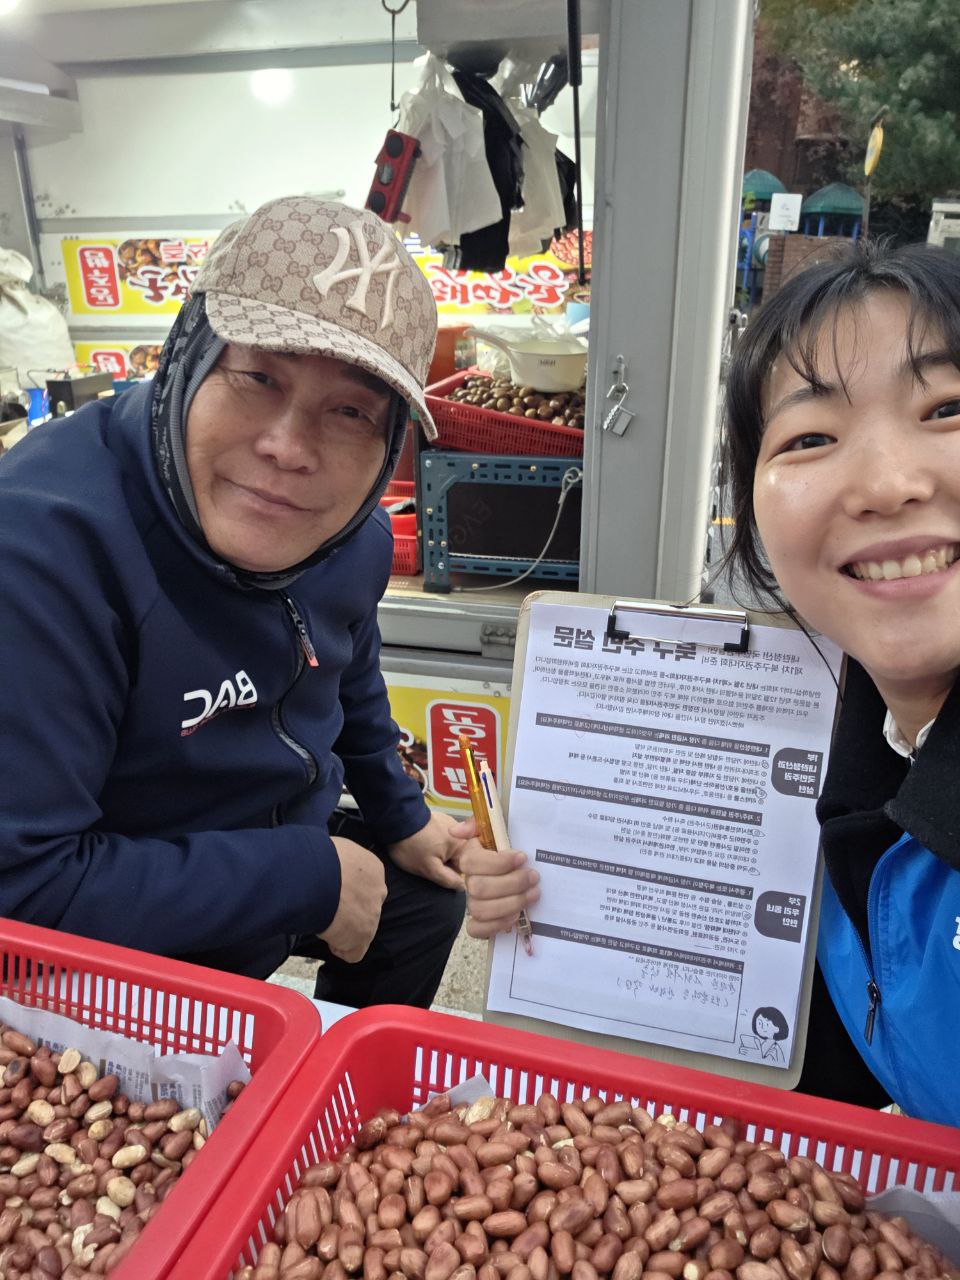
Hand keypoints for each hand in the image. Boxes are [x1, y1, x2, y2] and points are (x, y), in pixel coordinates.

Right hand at [318, 837, 386, 962]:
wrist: (315, 877)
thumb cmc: (319, 858)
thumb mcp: (337, 849)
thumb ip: (342, 861)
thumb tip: (331, 865)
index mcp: (374, 868)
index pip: (366, 884)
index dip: (346, 891)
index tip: (330, 891)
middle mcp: (378, 891)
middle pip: (366, 907)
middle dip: (349, 910)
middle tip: (326, 907)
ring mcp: (372, 915)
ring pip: (360, 929)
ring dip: (342, 929)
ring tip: (322, 921)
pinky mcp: (362, 937)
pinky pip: (354, 952)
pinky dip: (340, 948)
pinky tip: (327, 937)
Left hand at [386, 810, 464, 890]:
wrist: (395, 820)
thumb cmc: (412, 847)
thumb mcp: (429, 869)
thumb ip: (448, 879)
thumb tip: (463, 887)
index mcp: (461, 844)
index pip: (465, 867)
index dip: (451, 874)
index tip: (436, 874)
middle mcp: (459, 831)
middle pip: (456, 857)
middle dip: (444, 863)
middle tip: (426, 862)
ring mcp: (449, 823)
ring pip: (448, 847)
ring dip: (438, 853)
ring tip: (421, 851)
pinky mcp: (438, 819)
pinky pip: (441, 837)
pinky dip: (433, 842)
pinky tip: (421, 842)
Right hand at [457, 817, 539, 939]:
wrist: (516, 868)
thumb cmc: (504, 849)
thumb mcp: (493, 830)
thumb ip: (476, 824)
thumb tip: (458, 831)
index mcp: (469, 857)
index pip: (474, 863)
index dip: (499, 862)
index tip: (522, 857)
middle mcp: (468, 881)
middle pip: (480, 888)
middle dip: (512, 883)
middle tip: (533, 877)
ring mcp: (472, 902)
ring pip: (481, 909)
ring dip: (511, 903)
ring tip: (533, 894)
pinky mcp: (478, 921)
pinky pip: (477, 929)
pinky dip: (496, 925)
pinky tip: (515, 916)